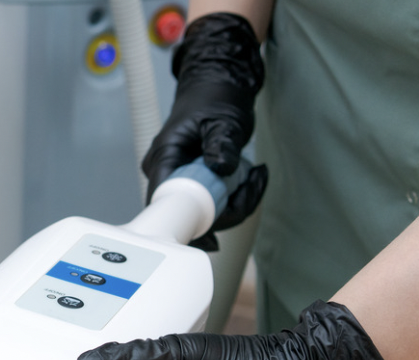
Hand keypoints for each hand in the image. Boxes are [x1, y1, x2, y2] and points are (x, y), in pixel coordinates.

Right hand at [143, 12, 267, 250]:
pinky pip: (208, 202)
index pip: (166, 202)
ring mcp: (176, 177)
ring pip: (201, 211)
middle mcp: (163, 171)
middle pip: (186, 213)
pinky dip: (231, 198)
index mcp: (163, 157)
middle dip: (225, 208)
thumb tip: (220, 167)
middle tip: (253, 184)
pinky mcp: (190, 180)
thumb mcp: (223, 119)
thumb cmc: (215, 96)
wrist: (217, 81)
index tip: (225, 217)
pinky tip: (248, 180)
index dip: (194, 219)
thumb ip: (221, 143)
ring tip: (255, 177)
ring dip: (233, 203)